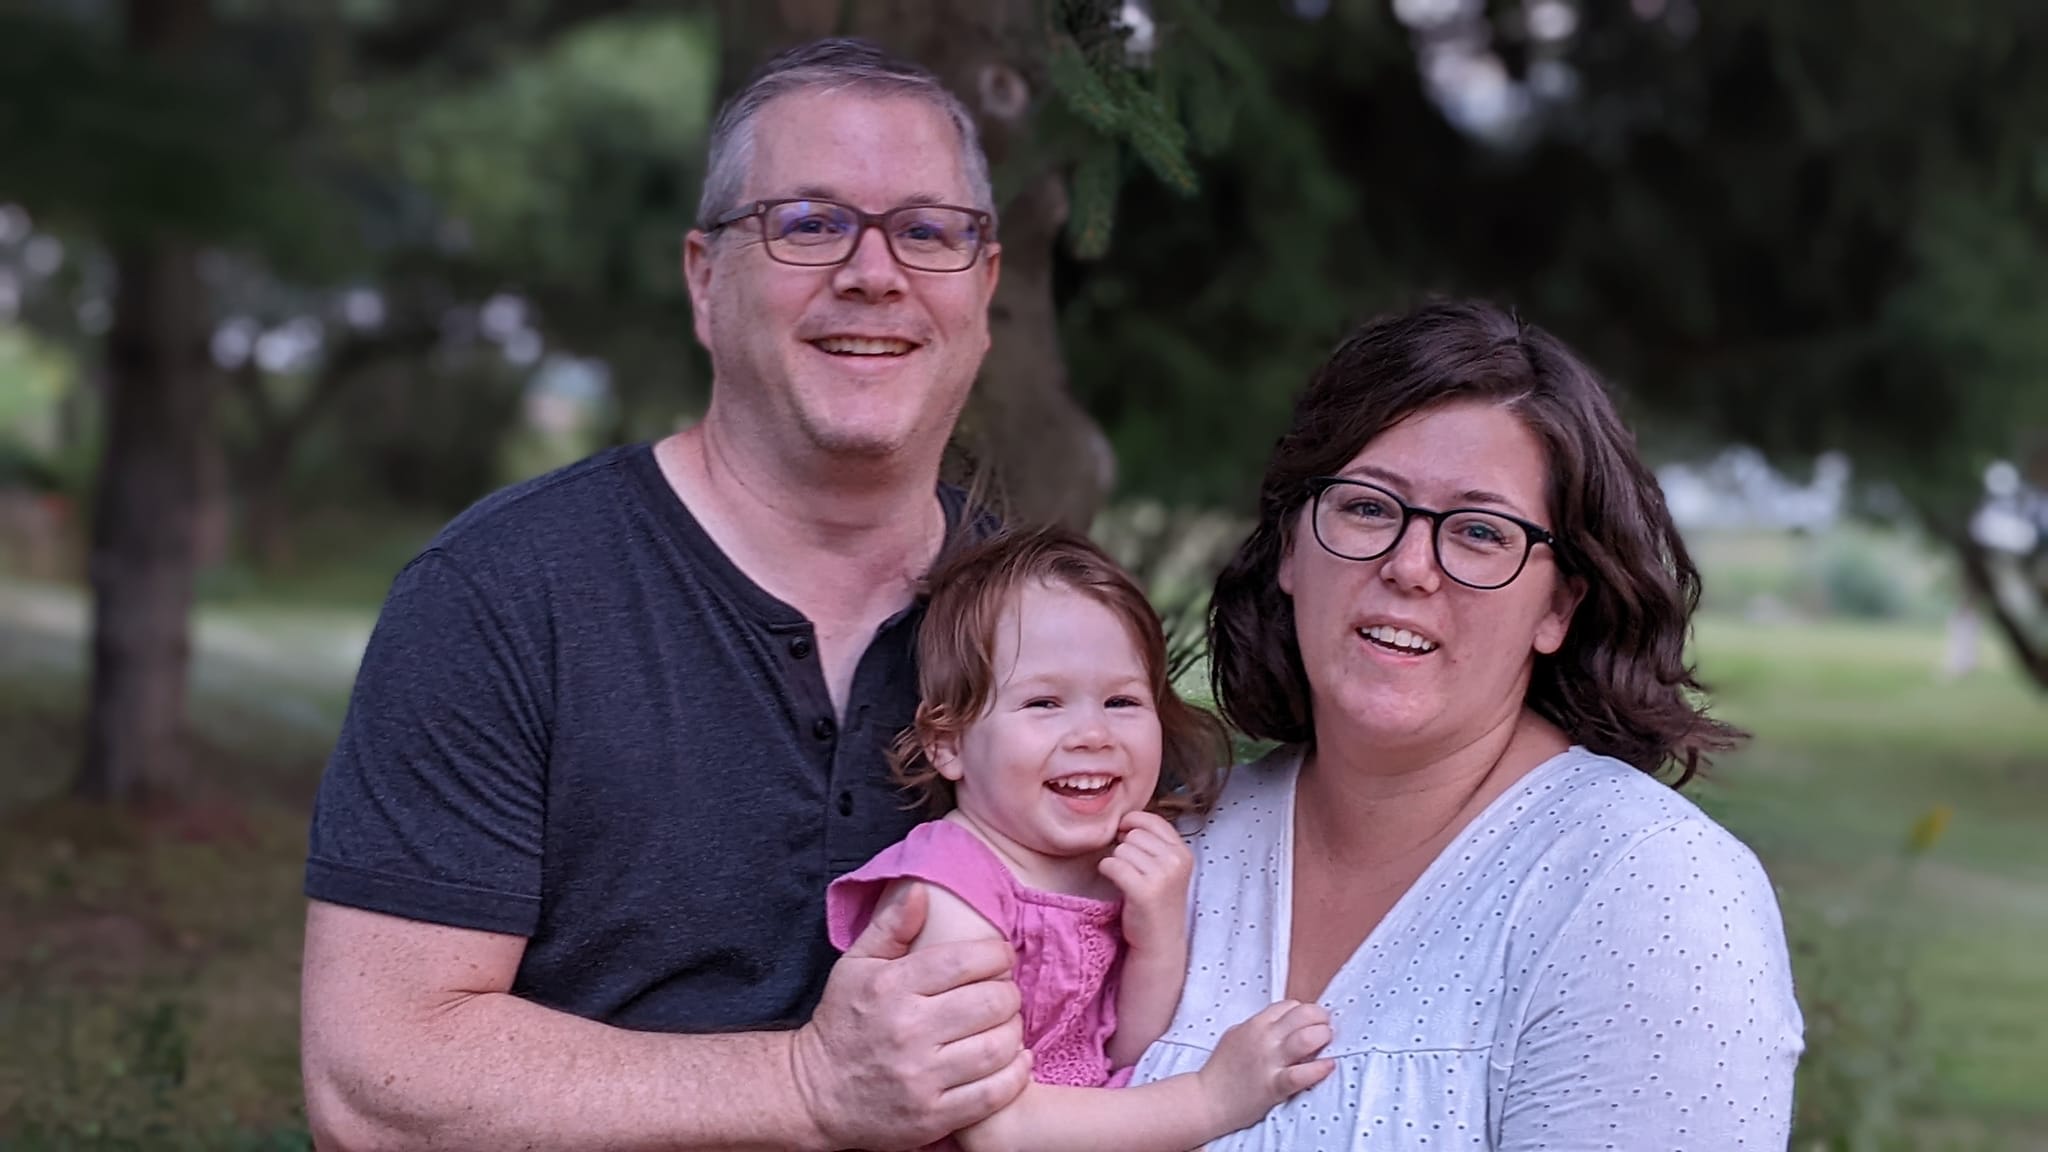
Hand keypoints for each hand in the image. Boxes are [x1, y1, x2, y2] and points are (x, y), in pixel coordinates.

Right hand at [790, 883, 1032, 1150]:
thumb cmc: (842, 1021)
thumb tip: (922, 889)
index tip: (1000, 957)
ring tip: (1006, 1025)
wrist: (814, 1094)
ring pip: (998, 1047)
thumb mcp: (855, 966)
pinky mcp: (932, 1116)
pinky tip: (1015, 1059)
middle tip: (1004, 993)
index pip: (966, 960)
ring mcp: (920, 1078)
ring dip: (1014, 1032)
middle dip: (1008, 993)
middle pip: (991, 1002)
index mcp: (891, 987)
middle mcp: (907, 1031)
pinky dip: (1015, 1073)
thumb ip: (890, 926)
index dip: (997, 954)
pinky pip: (993, 1093)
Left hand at [1098, 811, 1192, 956]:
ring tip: (1127, 880)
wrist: (1159, 941)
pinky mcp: (1143, 891)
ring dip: (1116, 862)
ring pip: (1121, 849)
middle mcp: (1176, 861)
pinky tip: (1116, 883)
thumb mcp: (1167, 867)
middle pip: (1134, 834)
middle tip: (1130, 869)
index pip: (1152, 819)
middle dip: (1124, 847)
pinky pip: (1112, 864)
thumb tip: (1124, 819)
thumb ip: (1154, 842)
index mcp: (1184, 852)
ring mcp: (1162, 876)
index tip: (1125, 836)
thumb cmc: (1157, 901)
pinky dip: (1107, 871)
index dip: (1132, 824)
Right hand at [1196, 999, 1334, 1133]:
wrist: (1206, 1099)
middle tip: (1326, 1030)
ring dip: (1323, 1037)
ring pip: (1306, 1038)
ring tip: (1328, 1044)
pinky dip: (1319, 1069)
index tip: (1311, 1024)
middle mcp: (1263, 1038)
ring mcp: (1268, 1061)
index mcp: (1255, 1024)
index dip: (1305, 1013)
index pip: (1290, 1006)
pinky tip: (1328, 1065)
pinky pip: (1301, 1074)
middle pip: (1303, 1015)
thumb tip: (1285, 1025)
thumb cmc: (1222, 1070)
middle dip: (1321, 1019)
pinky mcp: (1273, 1086)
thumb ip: (1259, 1028)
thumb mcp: (1237, 1036)